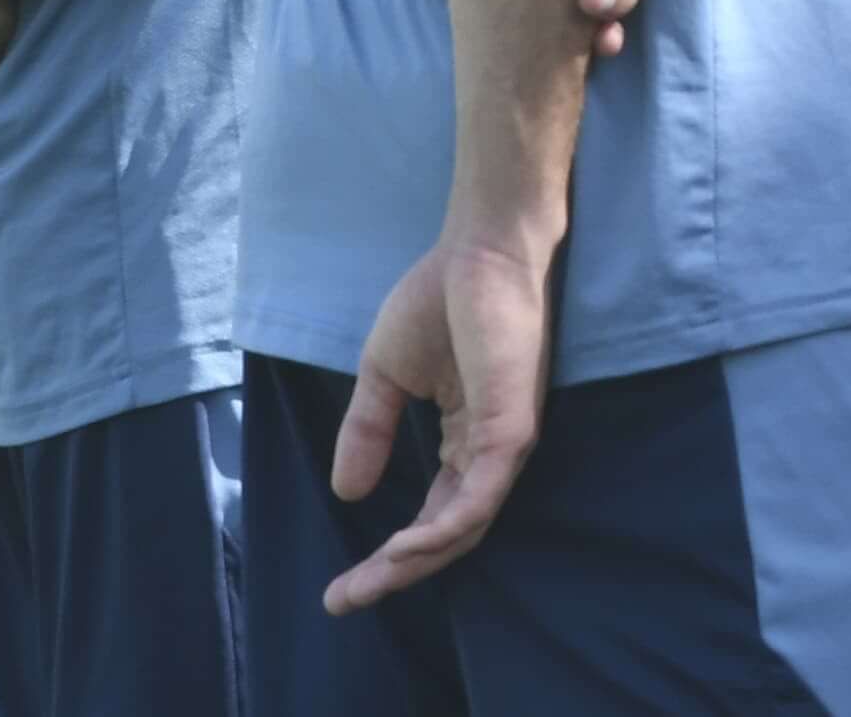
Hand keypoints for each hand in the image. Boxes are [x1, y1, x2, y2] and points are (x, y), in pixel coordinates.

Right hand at [324, 220, 558, 609]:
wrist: (480, 248)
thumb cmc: (441, 298)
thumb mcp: (386, 376)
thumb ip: (369, 431)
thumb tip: (347, 492)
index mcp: (466, 440)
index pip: (430, 516)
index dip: (388, 556)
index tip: (338, 589)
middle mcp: (491, 451)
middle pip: (446, 536)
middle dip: (394, 574)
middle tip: (343, 602)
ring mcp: (505, 442)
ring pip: (464, 528)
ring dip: (413, 563)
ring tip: (366, 585)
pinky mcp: (512, 428)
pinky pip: (480, 498)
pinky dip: (443, 531)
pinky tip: (405, 548)